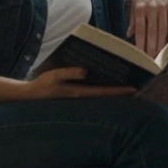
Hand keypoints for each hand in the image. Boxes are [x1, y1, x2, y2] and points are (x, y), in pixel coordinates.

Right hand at [22, 67, 136, 99]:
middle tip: (137, 88)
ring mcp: (79, 97)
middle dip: (120, 92)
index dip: (119, 91)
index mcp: (78, 92)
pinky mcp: (75, 95)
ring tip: (127, 84)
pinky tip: (107, 83)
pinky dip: (102, 89)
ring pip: (100, 95)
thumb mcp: (53, 76)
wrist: (30, 96)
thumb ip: (69, 72)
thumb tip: (85, 70)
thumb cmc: (41, 85)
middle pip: (105, 95)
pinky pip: (93, 92)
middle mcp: (81, 96)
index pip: (104, 92)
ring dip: (112, 91)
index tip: (134, 89)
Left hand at [127, 0, 167, 57]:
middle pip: (152, 33)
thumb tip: (128, 34)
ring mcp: (163, 7)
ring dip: (161, 44)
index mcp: (140, 8)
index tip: (140, 56)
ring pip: (163, 30)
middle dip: (152, 48)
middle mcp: (152, 9)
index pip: (140, 31)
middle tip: (151, 61)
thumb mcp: (134, 2)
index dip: (140, 44)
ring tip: (159, 56)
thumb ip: (132, 19)